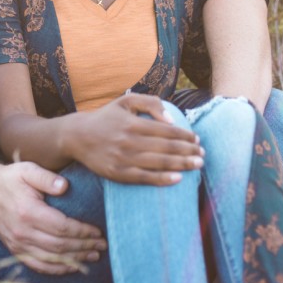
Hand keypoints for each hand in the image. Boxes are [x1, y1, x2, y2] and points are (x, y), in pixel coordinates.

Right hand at [0, 161, 106, 274]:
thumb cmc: (11, 178)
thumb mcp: (28, 170)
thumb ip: (47, 178)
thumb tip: (65, 186)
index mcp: (28, 211)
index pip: (62, 227)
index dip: (82, 232)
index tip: (97, 231)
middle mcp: (23, 232)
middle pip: (60, 245)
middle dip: (84, 247)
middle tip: (102, 245)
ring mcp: (18, 244)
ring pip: (52, 259)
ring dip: (75, 260)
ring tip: (93, 256)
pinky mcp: (15, 250)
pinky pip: (38, 266)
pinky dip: (57, 269)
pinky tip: (72, 266)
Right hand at [67, 92, 203, 183]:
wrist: (78, 137)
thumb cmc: (107, 117)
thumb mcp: (126, 102)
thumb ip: (150, 103)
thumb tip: (171, 120)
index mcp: (133, 123)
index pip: (166, 130)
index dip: (184, 136)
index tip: (197, 140)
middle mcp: (129, 141)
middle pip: (166, 148)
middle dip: (188, 152)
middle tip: (204, 155)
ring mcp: (124, 159)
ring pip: (159, 163)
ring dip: (182, 165)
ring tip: (198, 165)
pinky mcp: (118, 174)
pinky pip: (144, 178)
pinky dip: (162, 179)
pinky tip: (178, 179)